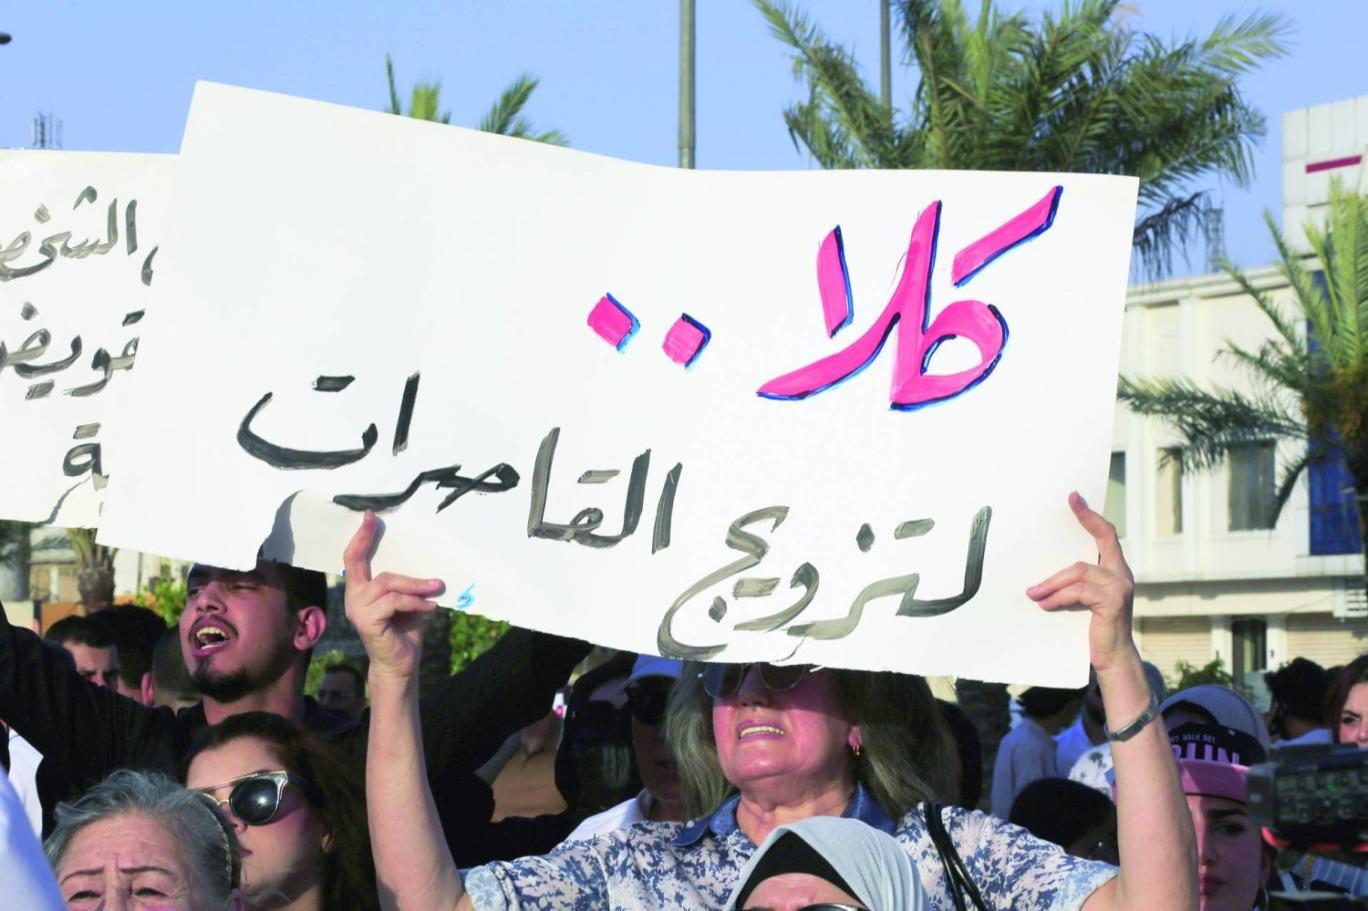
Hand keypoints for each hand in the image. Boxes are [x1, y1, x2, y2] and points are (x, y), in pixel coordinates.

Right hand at [343, 512, 444, 684]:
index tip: (370, 516)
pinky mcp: (366, 621)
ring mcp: (356, 610)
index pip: (354, 558)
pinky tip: (430, 608)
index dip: (360, 537)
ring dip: (416, 586)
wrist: (400, 665)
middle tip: (432, 575)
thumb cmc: (404, 631)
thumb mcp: (408, 601)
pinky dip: (415, 603)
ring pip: (387, 583)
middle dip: (395, 562)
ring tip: (437, 591)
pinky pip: (394, 601)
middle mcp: (353, 597)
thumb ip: (408, 583)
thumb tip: (427, 560)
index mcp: (360, 589)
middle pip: (367, 565)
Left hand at [1026, 492, 1135, 672]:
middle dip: (1083, 521)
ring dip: (1052, 582)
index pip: (1105, 534)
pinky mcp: (1113, 602)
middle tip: (1062, 507)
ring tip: (1033, 593)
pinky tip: (1045, 605)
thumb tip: (1039, 574)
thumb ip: (1072, 582)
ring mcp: (1120, 587)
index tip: (1074, 497)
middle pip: (1099, 542)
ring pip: (1080, 570)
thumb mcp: (1081, 600)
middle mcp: (1121, 574)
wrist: (1111, 659)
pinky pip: (1079, 591)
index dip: (1090, 515)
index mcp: (1114, 570)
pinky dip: (1058, 596)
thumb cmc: (1092, 628)